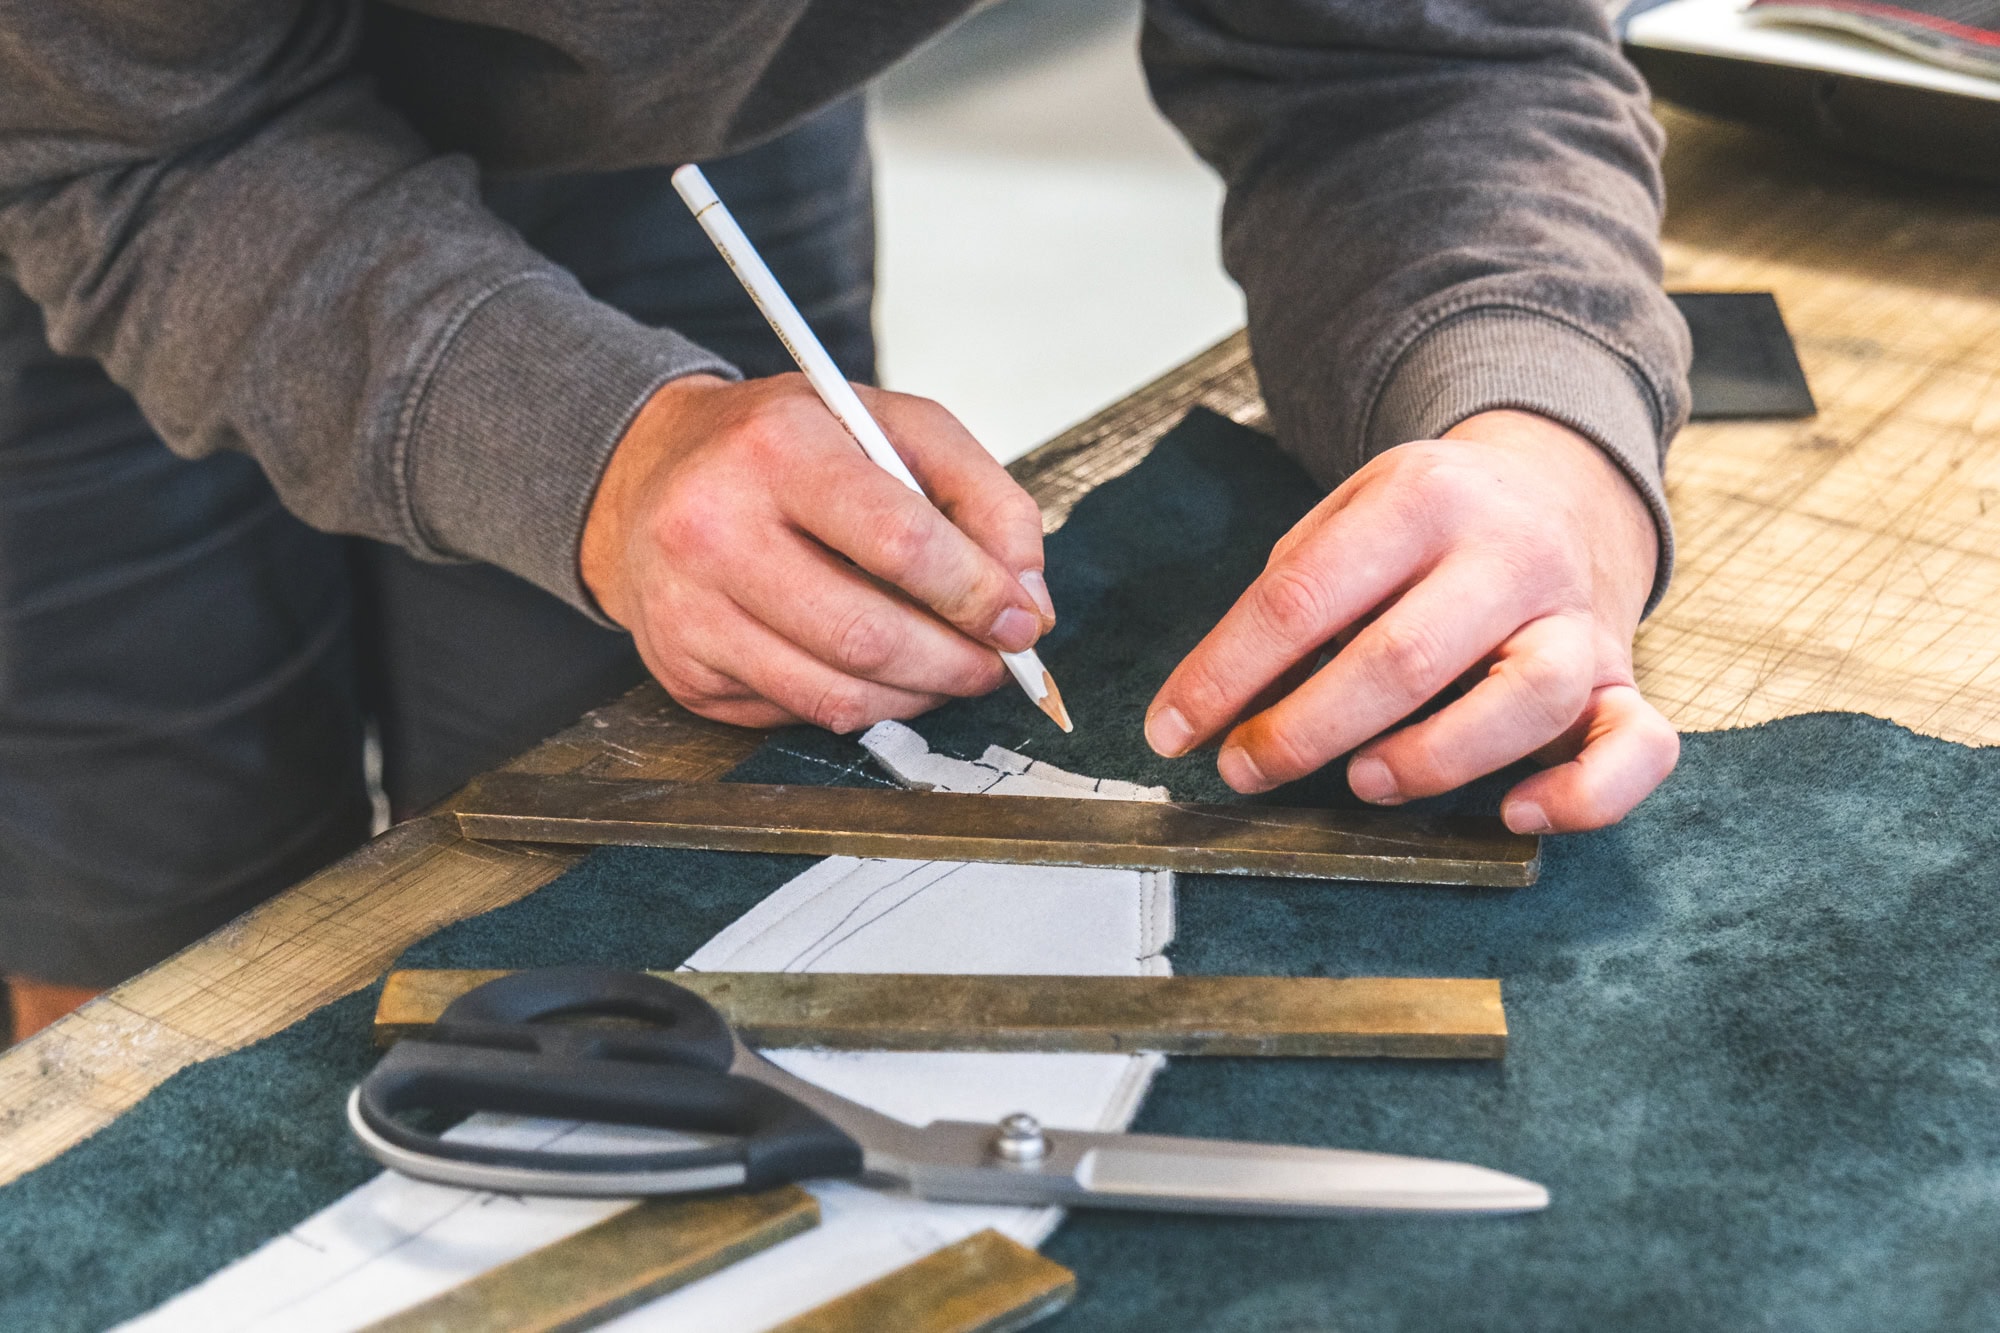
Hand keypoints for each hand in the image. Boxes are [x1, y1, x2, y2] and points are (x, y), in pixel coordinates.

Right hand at [581, 373, 1054, 731]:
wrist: (653, 476)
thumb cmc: (785, 449)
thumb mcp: (891, 426)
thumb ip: (982, 496)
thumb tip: (1027, 599)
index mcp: (775, 447)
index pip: (898, 540)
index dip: (976, 593)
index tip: (1020, 619)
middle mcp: (712, 529)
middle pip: (867, 636)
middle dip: (957, 662)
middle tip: (997, 662)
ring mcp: (689, 611)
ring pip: (838, 696)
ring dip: (919, 696)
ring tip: (948, 668)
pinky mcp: (685, 672)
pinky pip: (802, 715)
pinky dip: (864, 706)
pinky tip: (879, 672)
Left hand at [1144, 410, 1677, 832]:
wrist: (1556, 491)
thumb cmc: (1425, 531)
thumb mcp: (1349, 520)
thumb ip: (1292, 596)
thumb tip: (1218, 705)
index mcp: (1422, 497)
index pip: (1303, 595)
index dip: (1225, 673)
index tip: (1172, 731)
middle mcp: (1510, 552)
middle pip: (1405, 655)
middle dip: (1306, 729)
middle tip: (1247, 768)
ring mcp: (1576, 617)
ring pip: (1525, 697)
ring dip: (1432, 758)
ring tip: (1364, 783)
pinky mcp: (1622, 678)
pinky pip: (1639, 747)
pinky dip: (1583, 795)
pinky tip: (1514, 815)